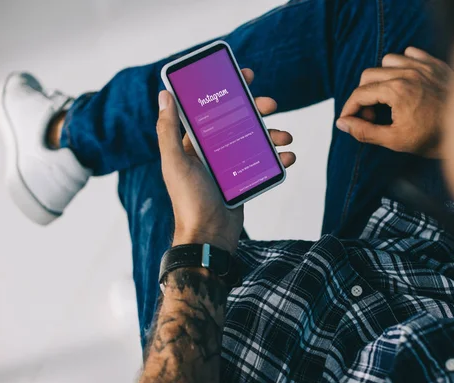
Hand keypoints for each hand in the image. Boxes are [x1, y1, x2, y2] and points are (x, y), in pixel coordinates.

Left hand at [156, 69, 295, 252]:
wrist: (209, 236)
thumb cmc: (189, 200)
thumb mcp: (174, 162)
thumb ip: (168, 130)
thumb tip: (165, 95)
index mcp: (193, 142)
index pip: (211, 108)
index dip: (227, 90)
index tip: (244, 76)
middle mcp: (212, 150)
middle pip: (238, 121)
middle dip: (256, 110)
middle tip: (271, 104)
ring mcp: (229, 165)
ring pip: (255, 141)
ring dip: (273, 134)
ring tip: (286, 136)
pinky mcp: (244, 179)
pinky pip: (264, 163)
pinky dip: (278, 158)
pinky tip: (288, 156)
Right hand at [336, 47, 452, 157]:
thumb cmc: (434, 138)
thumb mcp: (395, 140)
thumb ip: (364, 132)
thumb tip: (342, 123)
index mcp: (395, 91)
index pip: (359, 94)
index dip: (349, 109)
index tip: (348, 120)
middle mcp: (407, 73)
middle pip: (369, 75)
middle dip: (363, 96)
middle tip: (370, 116)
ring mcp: (423, 66)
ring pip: (387, 61)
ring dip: (381, 78)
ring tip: (387, 99)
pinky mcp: (435, 64)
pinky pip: (411, 53)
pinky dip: (403, 65)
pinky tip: (406, 82)